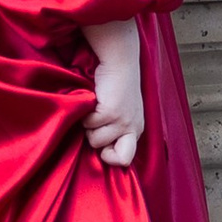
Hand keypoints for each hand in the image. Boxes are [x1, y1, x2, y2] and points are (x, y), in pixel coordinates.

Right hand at [84, 18, 142, 170]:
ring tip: (96, 106)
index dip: (109, 156)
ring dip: (89, 123)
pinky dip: (85, 111)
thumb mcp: (122, 112)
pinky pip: (88, 122)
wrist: (120, 62)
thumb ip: (114, 130)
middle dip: (94, 135)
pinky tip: (94, 98)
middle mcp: (131, 127)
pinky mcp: (111, 112)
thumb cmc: (116, 86)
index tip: (103, 144)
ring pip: (93, 138)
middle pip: (102, 150)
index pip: (125, 159)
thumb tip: (99, 151)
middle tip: (99, 116)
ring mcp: (122, 121)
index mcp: (135, 129)